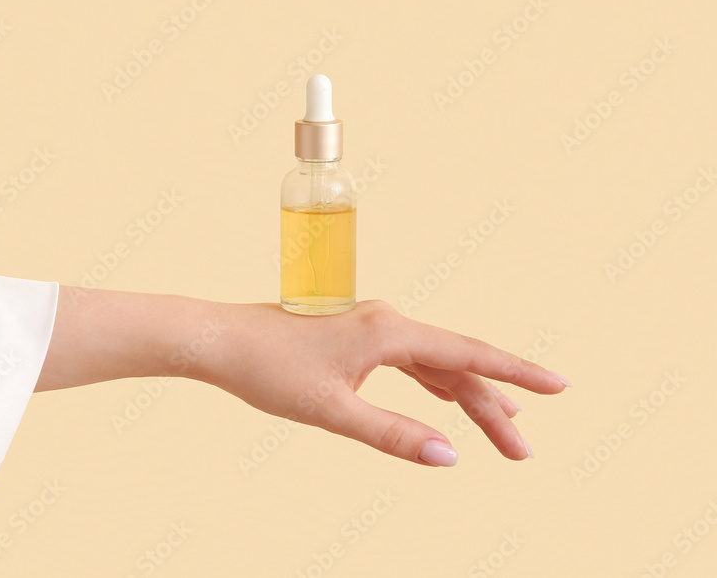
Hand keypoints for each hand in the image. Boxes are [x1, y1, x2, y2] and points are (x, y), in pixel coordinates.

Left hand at [202, 299, 570, 465]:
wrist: (219, 340)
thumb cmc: (267, 370)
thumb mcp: (331, 411)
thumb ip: (391, 435)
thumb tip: (449, 457)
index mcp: (387, 333)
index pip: (468, 354)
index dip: (516, 374)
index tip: (559, 386)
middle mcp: (387, 322)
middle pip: (456, 364)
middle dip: (493, 407)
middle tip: (522, 453)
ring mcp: (371, 326)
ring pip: (434, 363)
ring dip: (466, 397)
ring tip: (501, 431)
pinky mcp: (355, 335)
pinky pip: (410, 359)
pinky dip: (435, 383)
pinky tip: (447, 399)